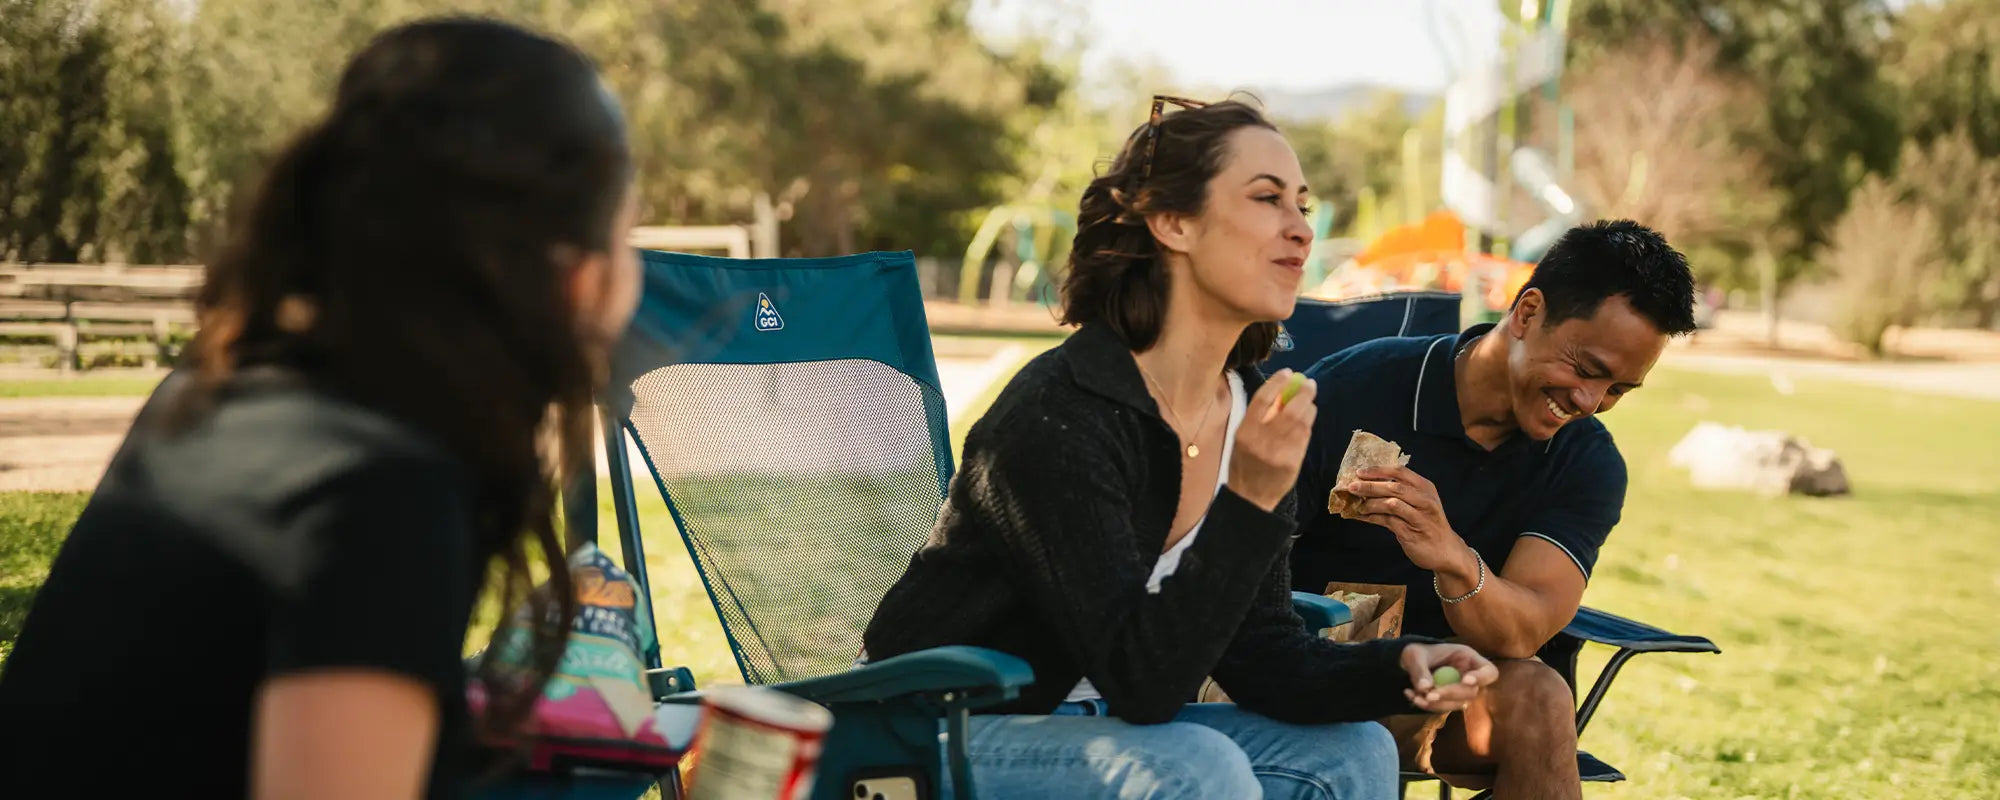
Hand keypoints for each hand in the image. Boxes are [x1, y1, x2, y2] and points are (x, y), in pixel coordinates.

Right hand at [1228, 369, 1316, 510]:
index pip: (1262, 400)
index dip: (1277, 383)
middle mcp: (1262, 441)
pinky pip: (1305, 437)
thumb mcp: (1243, 439)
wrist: (1250, 497)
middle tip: (1309, 384)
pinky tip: (1307, 420)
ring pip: (1301, 422)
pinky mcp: (1293, 461)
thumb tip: (1280, 393)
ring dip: (1309, 407)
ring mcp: (1280, 452)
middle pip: (1289, 409)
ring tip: (1308, 402)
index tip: (1288, 372)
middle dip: (1303, 393)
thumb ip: (1259, 418)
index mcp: (1246, 432)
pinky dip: (1308, 425)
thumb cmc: (1245, 464)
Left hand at [1344, 465, 1463, 571]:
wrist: (1445, 551)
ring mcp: (1419, 517)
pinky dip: (1372, 518)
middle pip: (1394, 487)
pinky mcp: (1411, 533)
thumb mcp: (1420, 502)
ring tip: (1357, 505)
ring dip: (1370, 503)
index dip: (1378, 470)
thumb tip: (1369, 484)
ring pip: (1391, 504)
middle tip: (1352, 487)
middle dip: (1370, 486)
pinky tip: (1361, 516)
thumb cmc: (1429, 523)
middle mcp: (1424, 500)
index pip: (1400, 472)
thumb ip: (1400, 492)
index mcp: (1425, 487)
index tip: (1360, 472)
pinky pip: (1388, 522)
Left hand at [1398, 643, 1497, 712]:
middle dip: (1451, 694)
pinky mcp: (1449, 701)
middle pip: (1472, 692)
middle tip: (1430, 695)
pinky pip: (1443, 708)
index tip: (1465, 680)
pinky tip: (1412, 696)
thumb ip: (1419, 670)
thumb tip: (1425, 688)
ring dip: (1437, 704)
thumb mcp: (1414, 655)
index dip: (1482, 677)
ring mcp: (1460, 691)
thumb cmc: (1416, 652)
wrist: (1408, 663)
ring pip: (1457, 704)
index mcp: (1468, 658)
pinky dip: (1427, 706)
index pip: (1488, 671)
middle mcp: (1468, 676)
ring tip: (1415, 696)